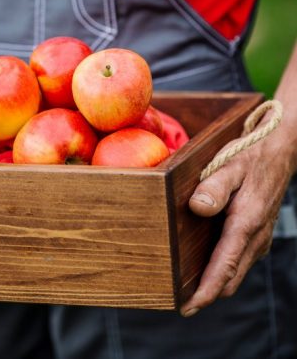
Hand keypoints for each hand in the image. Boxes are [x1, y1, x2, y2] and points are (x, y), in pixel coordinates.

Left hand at [180, 123, 293, 316]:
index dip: (206, 291)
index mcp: (247, 223)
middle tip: (180, 302)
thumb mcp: (230, 165)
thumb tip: (197, 208)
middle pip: (230, 279)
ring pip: (235, 272)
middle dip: (207, 294)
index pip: (224, 266)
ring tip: (187, 288)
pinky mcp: (257, 235)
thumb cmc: (250, 157)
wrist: (279, 151)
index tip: (188, 307)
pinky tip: (203, 266)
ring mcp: (258, 238)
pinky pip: (238, 261)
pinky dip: (223, 271)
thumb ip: (214, 187)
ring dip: (215, 283)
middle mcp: (256, 236)